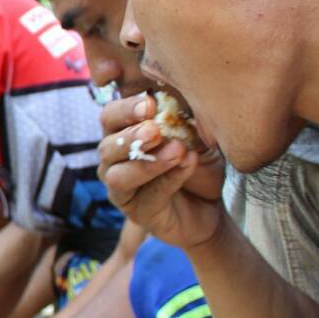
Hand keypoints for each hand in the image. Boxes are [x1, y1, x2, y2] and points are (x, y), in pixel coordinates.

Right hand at [97, 94, 227, 250]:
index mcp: (121, 135)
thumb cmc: (197, 163)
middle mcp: (113, 162)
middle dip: (131, 136)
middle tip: (156, 130)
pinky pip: (149, 195)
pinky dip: (170, 178)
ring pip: (117, 175)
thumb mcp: (193, 134)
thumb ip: (180, 120)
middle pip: (106, 146)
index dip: (125, 109)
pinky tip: (189, 164)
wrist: (211, 205)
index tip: (151, 103)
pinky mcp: (138, 214)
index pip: (110, 117)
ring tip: (177, 150)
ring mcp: (122, 190)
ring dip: (147, 162)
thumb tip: (177, 103)